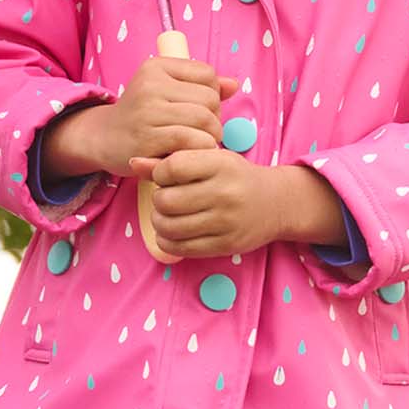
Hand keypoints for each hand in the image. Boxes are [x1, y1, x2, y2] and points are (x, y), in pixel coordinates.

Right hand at [75, 54, 240, 172]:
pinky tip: (191, 153)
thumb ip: (200, 86)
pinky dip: (199, 149)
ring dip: (211, 136)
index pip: (207, 74)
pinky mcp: (147, 138)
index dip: (213, 94)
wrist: (103, 138)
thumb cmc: (142, 114)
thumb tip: (234, 85)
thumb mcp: (165, 91)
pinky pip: (191, 140)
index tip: (201, 109)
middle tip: (203, 132)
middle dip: (214, 119)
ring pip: (204, 119)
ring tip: (199, 143)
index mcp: (156, 66)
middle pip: (209, 98)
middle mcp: (150, 84)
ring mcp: (147, 111)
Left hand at [130, 143, 282, 258]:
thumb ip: (171, 161)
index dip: (160, 173)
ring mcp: (225, 222)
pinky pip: (180, 247)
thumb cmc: (235, 177)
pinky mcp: (224, 245)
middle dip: (159, 200)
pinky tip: (171, 233)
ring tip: (166, 215)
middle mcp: (225, 193)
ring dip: (159, 222)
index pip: (172, 168)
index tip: (167, 177)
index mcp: (220, 164)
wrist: (275, 203)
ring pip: (170, 226)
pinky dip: (167, 241)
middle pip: (166, 200)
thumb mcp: (209, 160)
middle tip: (166, 199)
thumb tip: (133, 163)